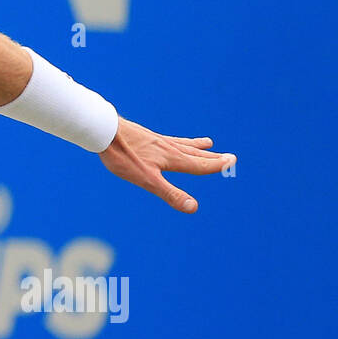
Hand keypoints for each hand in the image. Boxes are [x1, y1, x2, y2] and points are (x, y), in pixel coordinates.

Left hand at [98, 117, 233, 212]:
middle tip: (229, 157)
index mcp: (172, 158)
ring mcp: (156, 140)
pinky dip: (177, 141)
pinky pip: (167, 139)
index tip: (232, 162)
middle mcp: (168, 147)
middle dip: (212, 157)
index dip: (215, 165)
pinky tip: (168, 140)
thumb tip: (194, 207)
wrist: (105, 131)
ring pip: (182, 144)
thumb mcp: (148, 180)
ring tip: (208, 143)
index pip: (199, 164)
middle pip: (195, 154)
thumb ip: (170, 193)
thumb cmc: (125, 156)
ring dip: (197, 146)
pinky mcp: (144, 136)